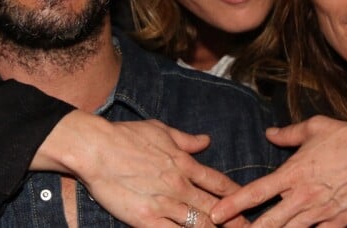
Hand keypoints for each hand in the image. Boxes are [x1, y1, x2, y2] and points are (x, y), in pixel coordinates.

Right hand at [33, 111, 248, 225]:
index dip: (237, 195)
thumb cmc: (125, 135)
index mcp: (183, 163)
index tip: (250, 203)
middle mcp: (179, 185)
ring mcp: (164, 205)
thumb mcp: (159, 129)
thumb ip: (185, 139)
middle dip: (236, 222)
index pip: (219, 183)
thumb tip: (206, 141)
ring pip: (200, 226)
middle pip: (216, 209)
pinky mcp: (147, 221)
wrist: (96, 148)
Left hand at [211, 113, 346, 226]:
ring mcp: (322, 213)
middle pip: (269, 221)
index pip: (256, 192)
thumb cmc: (345, 137)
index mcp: (292, 173)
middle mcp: (303, 196)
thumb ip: (287, 133)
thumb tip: (269, 133)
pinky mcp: (340, 223)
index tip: (217, 212)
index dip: (234, 203)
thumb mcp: (312, 128)